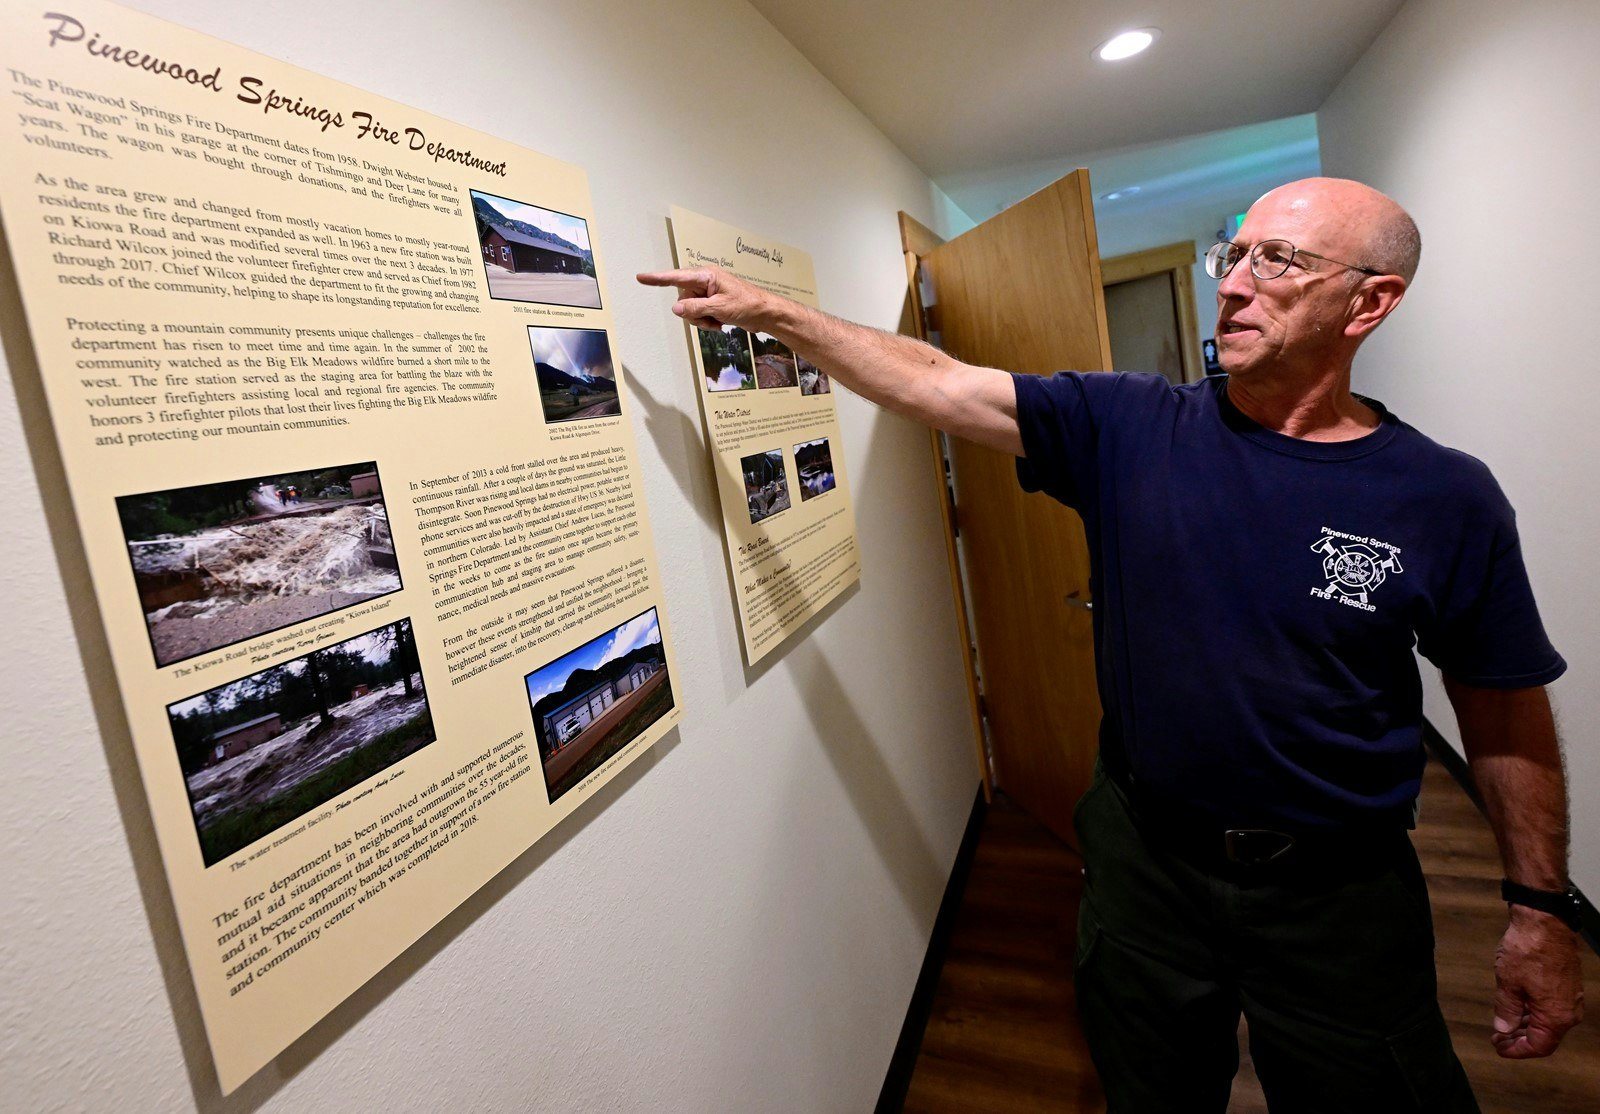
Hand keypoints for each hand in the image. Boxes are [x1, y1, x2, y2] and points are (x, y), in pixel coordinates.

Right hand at [636, 267, 773, 332]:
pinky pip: (699, 315)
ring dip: (701, 320)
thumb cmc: (747, 304)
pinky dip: (707, 322)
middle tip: (711, 318)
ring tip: (718, 321)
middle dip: (694, 313)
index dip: (657, 279)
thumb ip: (695, 308)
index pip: (676, 278)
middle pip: (683, 300)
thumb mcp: (719, 308)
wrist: (764, 313)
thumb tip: (676, 308)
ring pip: (690, 310)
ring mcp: (707, 293)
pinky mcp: (711, 303)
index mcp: (706, 276)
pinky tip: (720, 323)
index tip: (641, 277)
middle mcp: (704, 282)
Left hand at [1490, 906, 1583, 1056]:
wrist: (1544, 922)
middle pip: (1545, 1037)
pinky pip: (1550, 1008)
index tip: (1499, 1047)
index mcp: (1556, 1016)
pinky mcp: (1567, 986)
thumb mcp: (1508, 984)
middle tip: (1498, 1037)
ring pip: (1548, 1022)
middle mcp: (1568, 1012)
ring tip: (1504, 1024)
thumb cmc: (1527, 951)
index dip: (1517, 1050)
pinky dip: (1533, 1012)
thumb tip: (1504, 1029)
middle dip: (1520, 1039)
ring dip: (1526, 1026)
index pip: (1539, 1047)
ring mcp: (1570, 998)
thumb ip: (1507, 1010)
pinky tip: (1517, 1008)